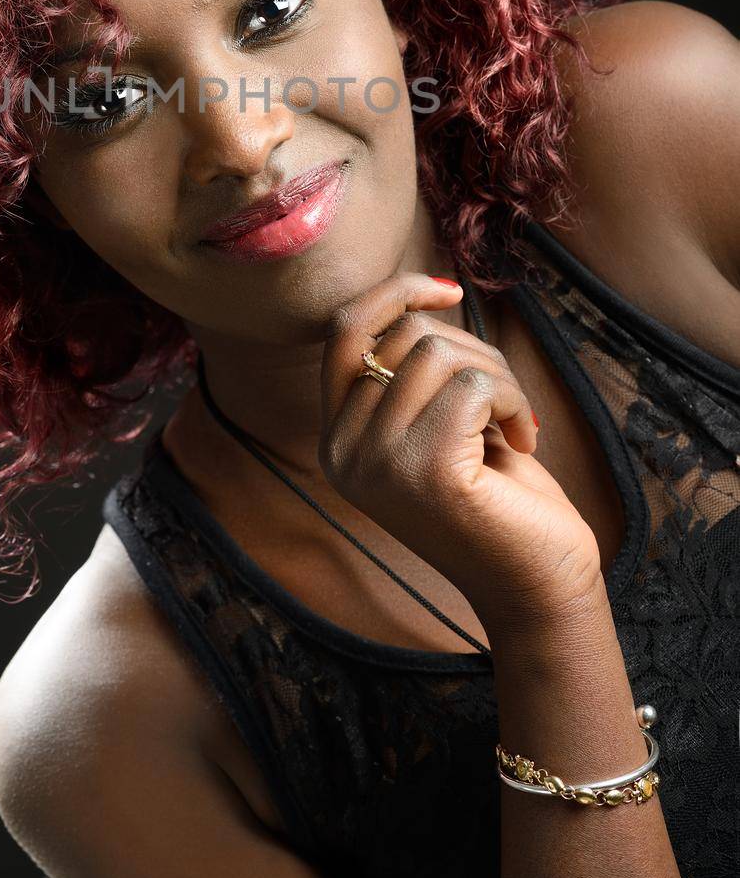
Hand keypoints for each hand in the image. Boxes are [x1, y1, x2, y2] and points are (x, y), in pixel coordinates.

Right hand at [318, 272, 603, 637]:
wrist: (539, 588)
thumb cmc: (500, 499)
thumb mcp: (441, 423)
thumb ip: (413, 371)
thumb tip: (423, 292)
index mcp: (338, 441)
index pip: (342, 334)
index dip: (393, 294)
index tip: (447, 289)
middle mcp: (343, 453)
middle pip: (401, 336)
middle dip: (471, 350)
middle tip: (504, 401)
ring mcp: (379, 462)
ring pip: (438, 352)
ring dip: (497, 376)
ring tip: (514, 423)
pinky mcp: (425, 469)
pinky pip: (473, 383)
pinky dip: (512, 398)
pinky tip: (522, 439)